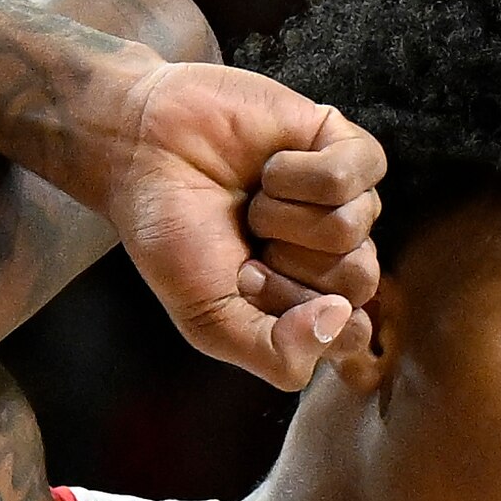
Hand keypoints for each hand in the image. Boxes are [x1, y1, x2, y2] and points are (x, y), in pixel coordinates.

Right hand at [101, 64, 382, 386]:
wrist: (142, 151)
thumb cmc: (173, 235)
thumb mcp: (211, 321)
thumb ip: (276, 353)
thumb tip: (342, 318)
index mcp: (311, 303)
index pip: (351, 332)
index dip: (297, 317)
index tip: (247, 290)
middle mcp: (337, 254)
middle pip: (359, 281)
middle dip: (289, 265)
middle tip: (247, 245)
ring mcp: (347, 200)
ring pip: (353, 228)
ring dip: (283, 217)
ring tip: (251, 204)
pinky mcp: (346, 146)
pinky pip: (349, 174)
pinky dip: (296, 174)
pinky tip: (268, 169)